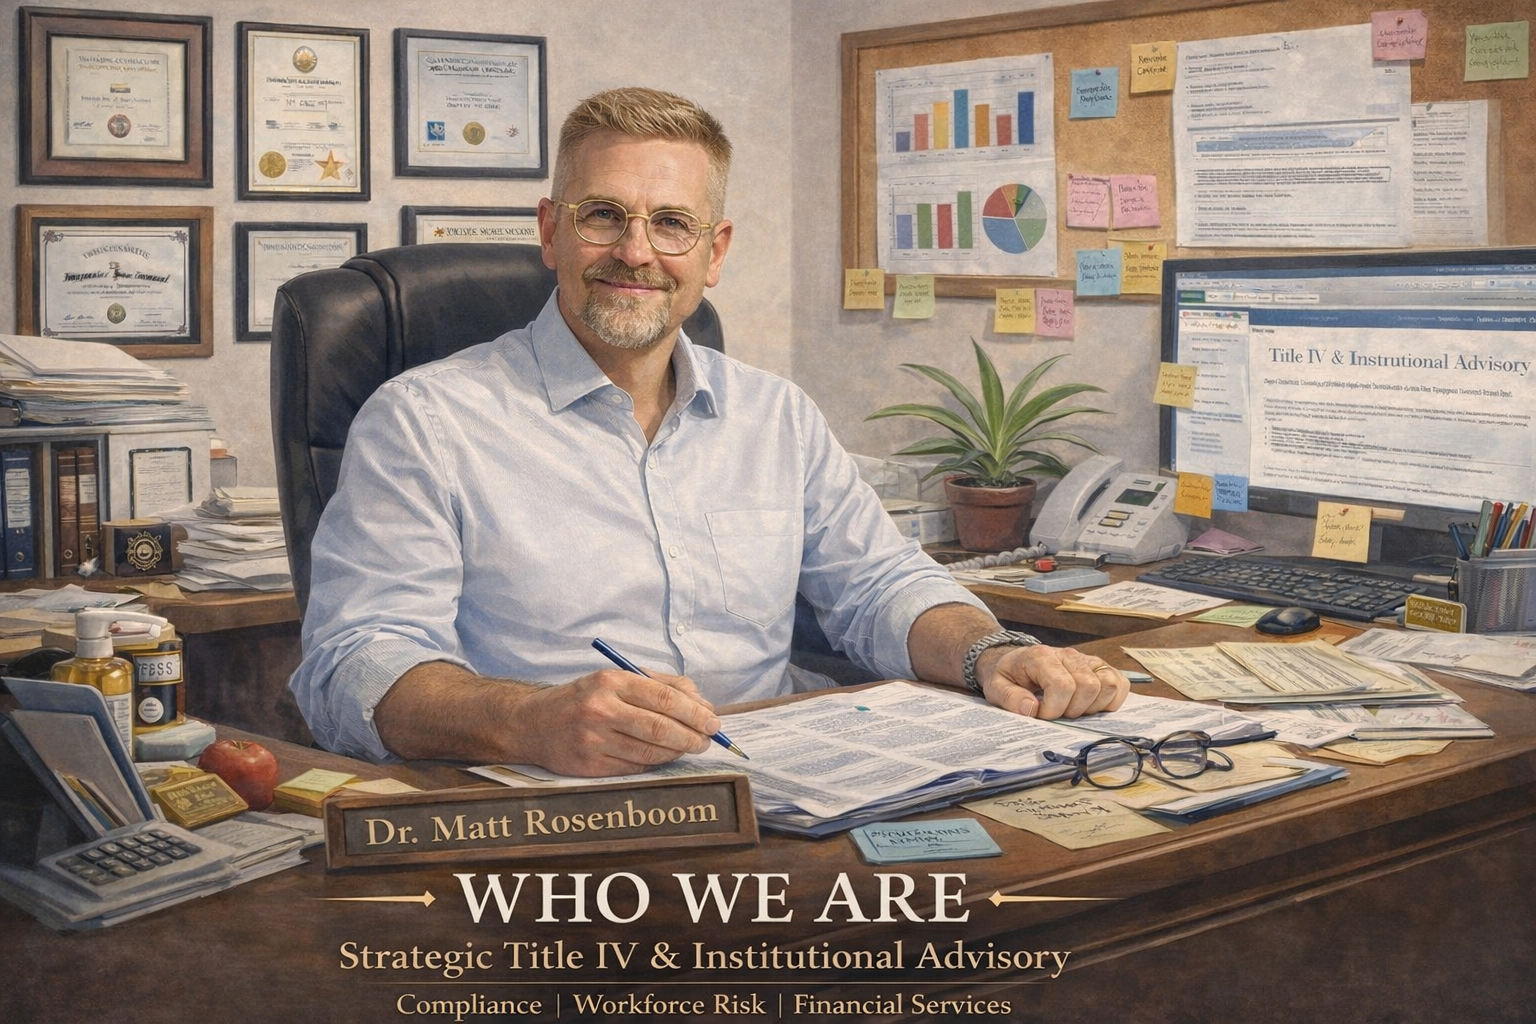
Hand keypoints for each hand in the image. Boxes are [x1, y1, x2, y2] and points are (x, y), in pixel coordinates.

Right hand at [519, 667, 720, 776]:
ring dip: (677, 752)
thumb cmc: (584, 698)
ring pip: (650, 752)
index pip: (665, 698)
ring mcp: (594, 741)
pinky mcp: (590, 766)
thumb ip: (661, 685)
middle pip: (660, 728)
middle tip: (708, 740)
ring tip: (689, 747)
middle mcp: (601, 710)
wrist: (533, 723)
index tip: (714, 722)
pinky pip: (635, 768)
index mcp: (611, 682)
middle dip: (692, 736)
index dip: (696, 713)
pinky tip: (663, 756)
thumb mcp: (617, 679)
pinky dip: (656, 763)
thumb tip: (702, 703)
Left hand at [979, 644, 1127, 718]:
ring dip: (1093, 706)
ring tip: (1073, 709)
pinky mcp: (1099, 667)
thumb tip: (1032, 709)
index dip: (1054, 709)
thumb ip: (1010, 698)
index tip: (1041, 714)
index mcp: (1042, 657)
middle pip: (1088, 686)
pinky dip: (1111, 700)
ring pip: (1108, 684)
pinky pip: (1120, 683)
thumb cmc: (1009, 676)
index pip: (1062, 685)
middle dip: (1073, 710)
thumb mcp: (996, 688)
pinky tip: (1091, 706)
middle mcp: (1068, 655)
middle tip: (1058, 712)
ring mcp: (1087, 660)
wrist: (1016, 662)